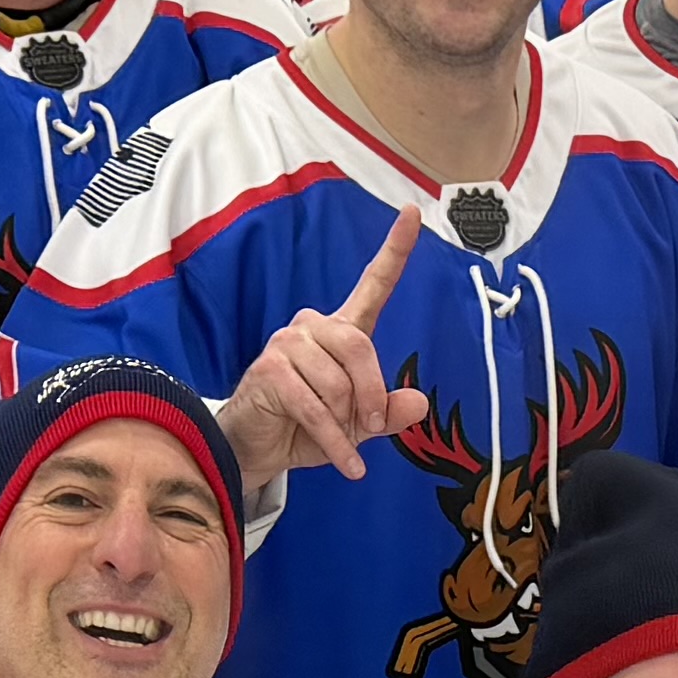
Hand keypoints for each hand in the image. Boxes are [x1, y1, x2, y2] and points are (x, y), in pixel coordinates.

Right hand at [225, 216, 428, 490]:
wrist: (258, 450)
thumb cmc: (307, 429)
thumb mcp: (358, 426)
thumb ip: (389, 414)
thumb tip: (418, 404)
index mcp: (342, 330)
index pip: (373, 284)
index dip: (395, 250)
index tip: (414, 213)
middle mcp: (314, 327)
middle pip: (360, 347)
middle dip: (372, 394)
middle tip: (371, 427)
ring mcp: (288, 344)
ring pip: (338, 382)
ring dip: (348, 423)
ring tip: (346, 444)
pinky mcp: (270, 370)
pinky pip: (315, 408)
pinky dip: (335, 443)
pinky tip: (345, 464)